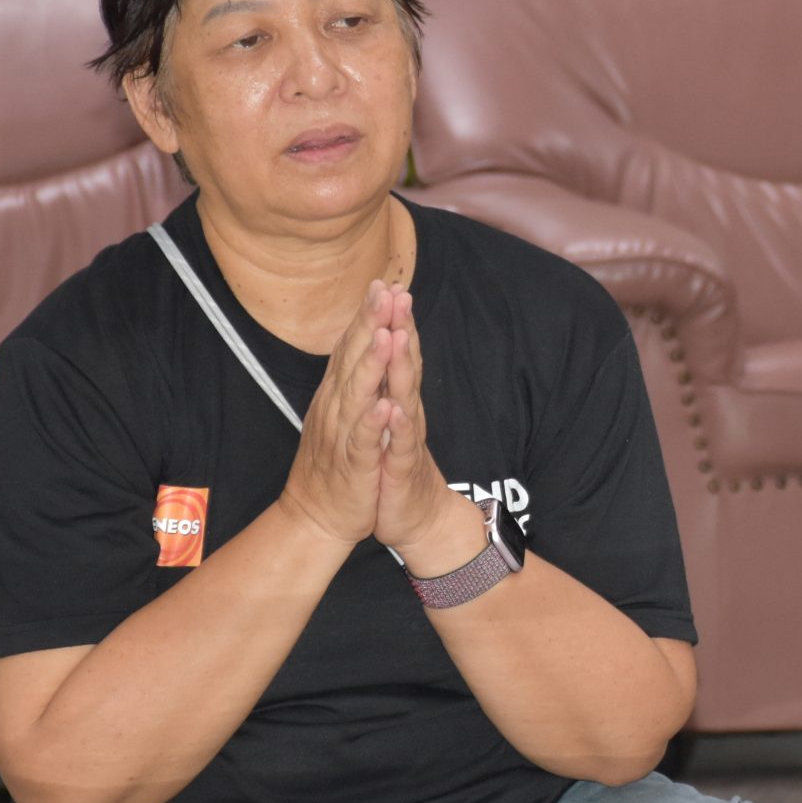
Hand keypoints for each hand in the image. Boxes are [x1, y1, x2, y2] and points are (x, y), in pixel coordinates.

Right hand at [275, 280, 395, 547]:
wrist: (315, 517)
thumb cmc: (336, 464)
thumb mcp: (343, 414)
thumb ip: (353, 379)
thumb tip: (362, 342)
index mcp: (338, 396)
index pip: (353, 348)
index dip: (368, 316)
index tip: (386, 282)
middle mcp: (336, 409)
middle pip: (353, 359)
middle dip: (371, 324)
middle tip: (387, 290)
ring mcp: (343, 436)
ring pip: (357, 394)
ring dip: (372, 364)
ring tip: (388, 334)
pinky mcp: (353, 466)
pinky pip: (362, 441)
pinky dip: (373, 422)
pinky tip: (385, 404)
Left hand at [367, 285, 487, 576]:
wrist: (417, 519)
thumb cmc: (396, 468)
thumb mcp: (388, 422)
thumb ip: (389, 387)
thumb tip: (384, 349)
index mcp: (397, 401)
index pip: (394, 354)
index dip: (390, 320)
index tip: (383, 283)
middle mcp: (406, 414)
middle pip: (404, 365)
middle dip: (401, 329)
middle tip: (398, 292)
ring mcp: (406, 441)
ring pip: (405, 399)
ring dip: (401, 369)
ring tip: (397, 337)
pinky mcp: (403, 470)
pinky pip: (400, 446)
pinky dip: (397, 427)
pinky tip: (393, 409)